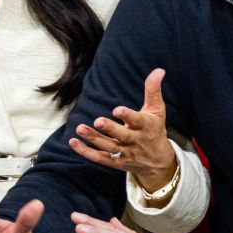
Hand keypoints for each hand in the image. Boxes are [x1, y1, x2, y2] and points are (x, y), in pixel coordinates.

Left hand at [69, 69, 176, 191]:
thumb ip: (153, 90)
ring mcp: (125, 153)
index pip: (138, 121)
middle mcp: (136, 141)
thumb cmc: (155, 129)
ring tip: (80, 128)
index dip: (128, 116)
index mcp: (146, 126)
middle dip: (110, 129)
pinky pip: (100, 158)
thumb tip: (158, 70)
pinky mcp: (116, 162)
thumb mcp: (157, 110)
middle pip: (122, 136)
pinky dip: (86, 152)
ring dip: (94, 138)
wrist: (158, 162)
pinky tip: (73, 142)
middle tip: (98, 121)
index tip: (117, 110)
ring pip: (108, 147)